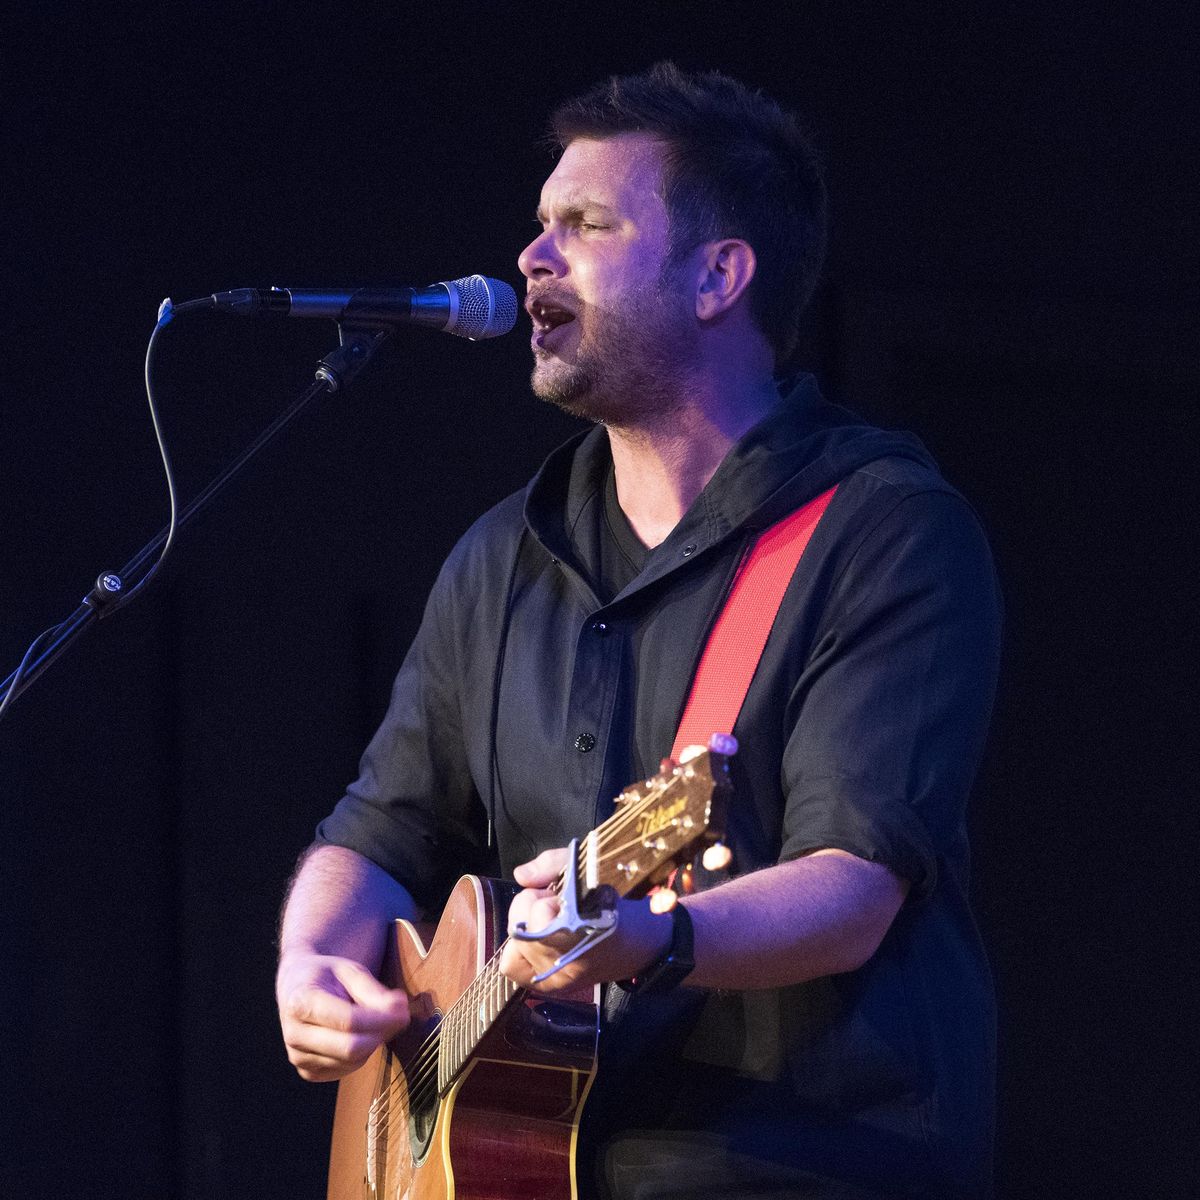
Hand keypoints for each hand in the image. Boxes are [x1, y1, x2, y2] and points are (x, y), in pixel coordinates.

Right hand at [276, 952, 409, 1081]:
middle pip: (351, 1048)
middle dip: (382, 1033)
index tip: (403, 1012)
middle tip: (399, 1017)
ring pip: (353, 1061)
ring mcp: (299, 1057)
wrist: (297, 988)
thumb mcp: (349, 970)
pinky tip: (360, 1034)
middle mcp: (295, 1035)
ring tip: (377, 1020)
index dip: (381, 1019)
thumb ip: (374, 991)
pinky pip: (347, 1070)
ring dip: (374, 1042)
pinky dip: (362, 1054)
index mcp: (300, 1003)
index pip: (348, 1021)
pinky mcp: (309, 1073)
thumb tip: (399, 1010)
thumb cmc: (326, 976)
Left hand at [497, 847, 673, 992]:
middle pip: (523, 929)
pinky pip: (513, 967)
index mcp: (585, 930)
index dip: (546, 897)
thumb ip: (553, 864)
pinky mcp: (550, 988)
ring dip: (527, 928)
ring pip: (514, 947)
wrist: (640, 943)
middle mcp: (569, 962)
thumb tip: (521, 875)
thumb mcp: (592, 869)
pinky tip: (537, 939)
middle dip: (534, 908)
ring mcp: (559, 980)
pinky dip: (518, 950)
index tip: (562, 894)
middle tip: (555, 905)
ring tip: (548, 922)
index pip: (541, 913)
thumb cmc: (615, 904)